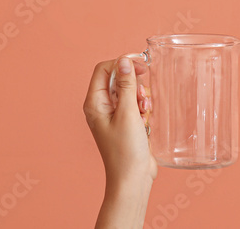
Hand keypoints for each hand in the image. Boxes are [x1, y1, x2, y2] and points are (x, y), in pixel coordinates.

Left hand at [83, 58, 157, 186]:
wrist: (132, 179)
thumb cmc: (125, 151)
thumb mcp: (127, 113)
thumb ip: (126, 85)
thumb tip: (123, 60)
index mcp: (94, 103)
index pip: (104, 69)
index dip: (122, 63)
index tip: (140, 65)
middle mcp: (101, 107)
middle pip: (118, 79)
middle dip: (134, 84)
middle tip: (142, 96)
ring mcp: (113, 115)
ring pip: (129, 92)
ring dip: (140, 98)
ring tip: (143, 113)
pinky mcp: (126, 122)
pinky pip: (135, 105)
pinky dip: (142, 109)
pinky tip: (145, 121)